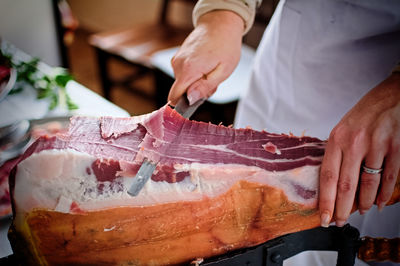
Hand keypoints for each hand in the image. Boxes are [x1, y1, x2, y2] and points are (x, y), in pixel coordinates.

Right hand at [167, 10, 243, 105]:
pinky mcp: (178, 57)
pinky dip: (194, 74)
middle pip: (181, 91)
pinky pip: (183, 73)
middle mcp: (178, 65)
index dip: (186, 103)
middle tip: (212, 80)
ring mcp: (176, 60)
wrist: (220, 23)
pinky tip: (205, 65)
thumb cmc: (226, 46)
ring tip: (211, 70)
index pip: (174, 97)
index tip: (200, 97)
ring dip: (196, 82)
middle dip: (195, 91)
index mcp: (188, 70)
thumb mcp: (223, 71)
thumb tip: (190, 100)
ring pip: (183, 83)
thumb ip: (205, 88)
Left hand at [319, 73, 399, 226]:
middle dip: (342, 208)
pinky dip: (383, 194)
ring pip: (368, 184)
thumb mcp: (342, 129)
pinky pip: (388, 177)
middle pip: (346, 185)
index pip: (327, 176)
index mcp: (337, 139)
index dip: (325, 200)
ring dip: (363, 203)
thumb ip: (337, 153)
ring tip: (359, 213)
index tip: (324, 216)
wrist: (392, 95)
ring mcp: (377, 145)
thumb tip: (331, 182)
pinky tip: (378, 203)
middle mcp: (355, 143)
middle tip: (339, 222)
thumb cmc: (364, 113)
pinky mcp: (396, 147)